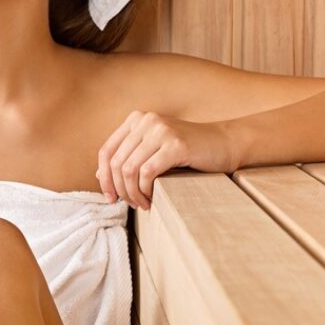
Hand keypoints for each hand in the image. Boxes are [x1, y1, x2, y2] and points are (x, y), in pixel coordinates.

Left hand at [95, 110, 238, 209]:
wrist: (225, 144)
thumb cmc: (189, 152)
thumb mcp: (154, 150)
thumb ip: (129, 157)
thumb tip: (99, 175)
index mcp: (137, 119)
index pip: (106, 151)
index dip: (104, 178)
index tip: (110, 198)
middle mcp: (146, 120)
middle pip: (116, 163)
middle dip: (120, 190)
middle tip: (131, 205)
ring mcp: (161, 130)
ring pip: (129, 170)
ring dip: (132, 193)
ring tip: (142, 204)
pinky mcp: (175, 144)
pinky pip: (147, 172)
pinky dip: (145, 190)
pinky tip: (152, 199)